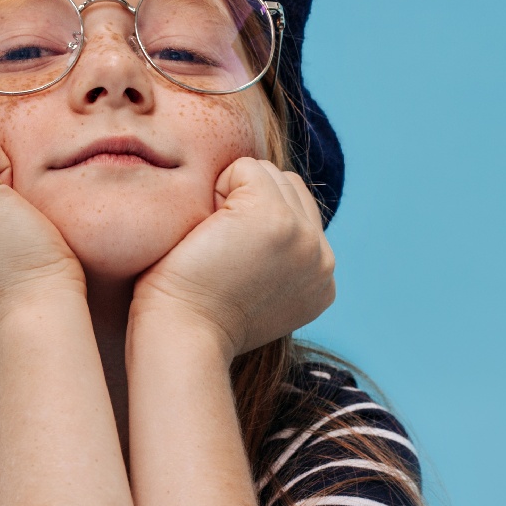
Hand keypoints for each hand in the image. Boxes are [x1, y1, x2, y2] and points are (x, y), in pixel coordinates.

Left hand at [131, 158, 335, 359]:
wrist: (182, 337)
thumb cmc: (197, 316)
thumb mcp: (255, 293)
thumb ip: (276, 260)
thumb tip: (263, 225)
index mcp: (322, 280)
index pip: (298, 212)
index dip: (253, 221)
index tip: (230, 264)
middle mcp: (323, 259)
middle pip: (287, 187)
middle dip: (246, 202)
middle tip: (218, 250)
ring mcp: (304, 237)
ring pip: (268, 174)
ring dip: (231, 196)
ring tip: (214, 242)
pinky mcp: (274, 218)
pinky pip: (244, 168)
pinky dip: (216, 188)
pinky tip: (207, 231)